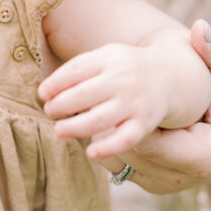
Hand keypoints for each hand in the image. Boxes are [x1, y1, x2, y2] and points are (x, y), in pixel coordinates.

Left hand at [38, 41, 170, 159]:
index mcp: (109, 59)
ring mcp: (134, 102)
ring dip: (76, 126)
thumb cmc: (123, 69)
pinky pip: (125, 138)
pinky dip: (108, 147)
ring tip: (58, 130)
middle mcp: (122, 80)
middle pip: (85, 94)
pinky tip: (90, 153)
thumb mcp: (104, 58)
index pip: (76, 70)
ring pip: (100, 118)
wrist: (168, 76)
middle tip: (48, 111)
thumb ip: (78, 70)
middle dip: (61, 104)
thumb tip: (46, 91)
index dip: (55, 83)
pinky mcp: (144, 123)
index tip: (41, 94)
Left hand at [94, 20, 210, 194]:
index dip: (120, 117)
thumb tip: (200, 27)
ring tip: (77, 100)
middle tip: (73, 93)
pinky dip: (106, 139)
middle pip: (125, 152)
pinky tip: (96, 112)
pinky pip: (120, 163)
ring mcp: (164, 184)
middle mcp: (179, 177)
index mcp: (201, 156)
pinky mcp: (153, 182)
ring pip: (117, 161)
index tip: (103, 86)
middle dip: (100, 123)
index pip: (147, 141)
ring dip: (97, 132)